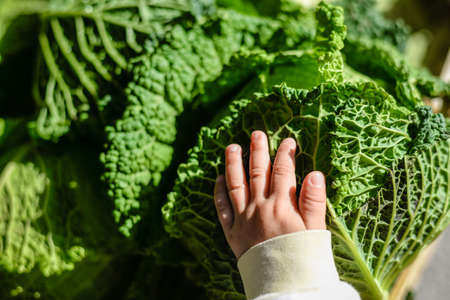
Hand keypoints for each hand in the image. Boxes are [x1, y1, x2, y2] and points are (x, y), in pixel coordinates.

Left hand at [214, 130, 326, 257]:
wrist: (284, 286)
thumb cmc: (304, 258)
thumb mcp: (315, 230)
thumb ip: (314, 201)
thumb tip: (315, 174)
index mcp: (281, 205)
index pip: (283, 171)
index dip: (285, 153)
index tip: (288, 140)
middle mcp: (259, 207)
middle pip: (258, 172)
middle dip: (258, 150)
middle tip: (256, 133)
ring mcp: (243, 218)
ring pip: (236, 184)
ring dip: (233, 164)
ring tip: (231, 147)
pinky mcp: (232, 232)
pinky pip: (222, 208)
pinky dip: (219, 192)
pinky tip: (218, 179)